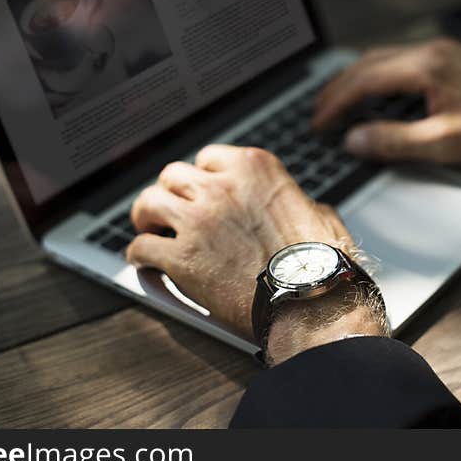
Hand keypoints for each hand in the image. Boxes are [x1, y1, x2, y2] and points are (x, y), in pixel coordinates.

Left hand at [126, 145, 354, 338]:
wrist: (311, 302)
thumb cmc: (321, 263)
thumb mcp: (319, 214)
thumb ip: (296, 202)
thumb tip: (299, 208)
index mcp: (254, 169)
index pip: (209, 158)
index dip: (202, 177)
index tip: (201, 190)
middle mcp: (221, 187)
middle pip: (173, 176)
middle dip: (171, 193)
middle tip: (170, 210)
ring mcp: (198, 221)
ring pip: (148, 203)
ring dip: (146, 217)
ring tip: (149, 230)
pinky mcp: (181, 258)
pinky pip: (141, 247)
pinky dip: (140, 255)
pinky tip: (145, 262)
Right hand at [312, 39, 460, 164]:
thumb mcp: (447, 143)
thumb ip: (396, 141)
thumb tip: (355, 140)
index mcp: (426, 67)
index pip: (364, 80)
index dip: (335, 102)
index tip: (318, 122)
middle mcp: (428, 51)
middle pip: (366, 63)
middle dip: (337, 88)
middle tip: (317, 114)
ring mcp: (438, 52)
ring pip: (380, 59)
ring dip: (354, 80)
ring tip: (337, 105)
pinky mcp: (447, 59)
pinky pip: (397, 62)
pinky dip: (374, 78)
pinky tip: (373, 96)